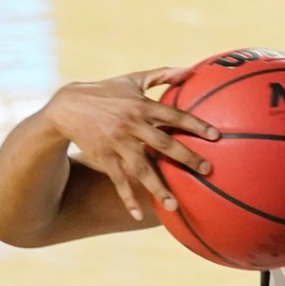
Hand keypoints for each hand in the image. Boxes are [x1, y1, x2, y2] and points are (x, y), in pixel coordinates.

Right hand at [43, 67, 219, 220]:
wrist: (69, 106)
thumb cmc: (107, 92)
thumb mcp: (132, 79)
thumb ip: (162, 75)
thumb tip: (191, 70)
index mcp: (141, 105)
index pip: (173, 115)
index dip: (195, 125)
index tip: (215, 136)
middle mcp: (131, 125)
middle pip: (163, 143)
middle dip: (186, 157)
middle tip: (207, 170)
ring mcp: (118, 144)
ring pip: (141, 168)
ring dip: (158, 187)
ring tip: (174, 206)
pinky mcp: (105, 158)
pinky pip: (118, 181)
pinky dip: (128, 198)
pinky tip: (138, 215)